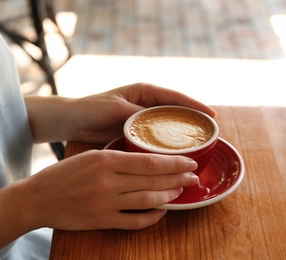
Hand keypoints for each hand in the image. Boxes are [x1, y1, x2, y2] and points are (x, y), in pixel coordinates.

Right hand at [26, 149, 198, 229]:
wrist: (38, 197)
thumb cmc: (65, 173)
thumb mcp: (91, 155)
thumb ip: (118, 157)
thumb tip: (148, 160)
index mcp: (106, 160)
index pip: (150, 162)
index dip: (174, 163)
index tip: (189, 162)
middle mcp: (109, 181)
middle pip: (153, 180)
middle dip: (178, 179)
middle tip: (194, 177)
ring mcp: (106, 203)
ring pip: (148, 200)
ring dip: (169, 196)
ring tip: (181, 192)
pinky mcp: (103, 221)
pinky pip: (135, 221)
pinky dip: (152, 217)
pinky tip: (162, 211)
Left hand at [67, 82, 216, 142]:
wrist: (75, 120)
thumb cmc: (93, 108)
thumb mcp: (116, 109)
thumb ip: (136, 114)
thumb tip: (158, 126)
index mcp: (144, 91)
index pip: (174, 97)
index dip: (194, 105)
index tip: (211, 114)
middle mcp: (146, 103)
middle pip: (176, 110)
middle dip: (192, 119)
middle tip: (210, 131)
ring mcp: (143, 117)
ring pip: (168, 124)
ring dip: (181, 132)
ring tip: (198, 143)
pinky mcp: (137, 130)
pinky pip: (157, 136)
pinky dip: (167, 143)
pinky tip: (175, 152)